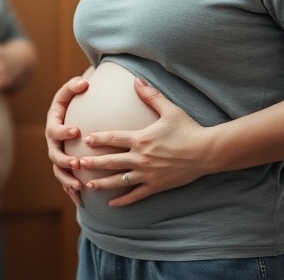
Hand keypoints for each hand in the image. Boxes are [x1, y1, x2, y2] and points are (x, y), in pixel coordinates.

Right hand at [45, 75, 89, 207]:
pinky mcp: (63, 167)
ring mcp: (57, 155)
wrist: (72, 114)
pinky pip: (65, 181)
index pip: (54, 129)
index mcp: (53, 124)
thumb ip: (74, 85)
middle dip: (65, 160)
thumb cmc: (73, 102)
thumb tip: (84, 82)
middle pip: (54, 155)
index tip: (76, 130)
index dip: (63, 131)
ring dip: (67, 179)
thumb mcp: (70, 91)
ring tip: (80, 185)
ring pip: (58, 172)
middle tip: (78, 163)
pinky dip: (71, 191)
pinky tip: (82, 200)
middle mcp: (52, 142)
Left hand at [79, 78, 211, 206]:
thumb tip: (137, 80)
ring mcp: (148, 174)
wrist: (206, 152)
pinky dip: (123, 200)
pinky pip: (136, 195)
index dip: (98, 139)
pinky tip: (112, 203)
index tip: (86, 139)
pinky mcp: (156, 185)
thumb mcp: (169, 109)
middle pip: (111, 161)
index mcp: (141, 139)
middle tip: (77, 163)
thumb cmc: (188, 129)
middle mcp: (141, 158)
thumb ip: (151, 95)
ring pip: (119, 180)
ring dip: (102, 183)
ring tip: (88, 185)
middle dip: (92, 162)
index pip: (114, 138)